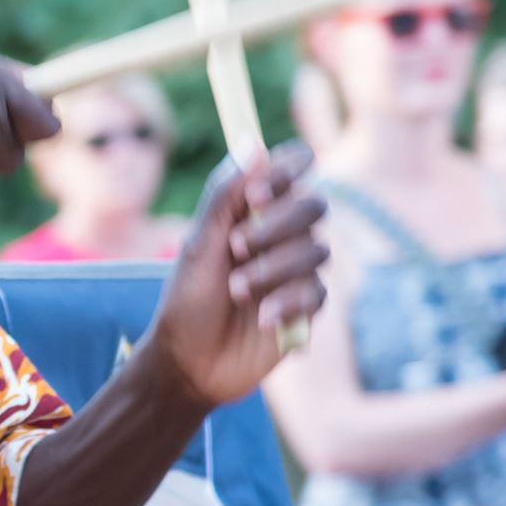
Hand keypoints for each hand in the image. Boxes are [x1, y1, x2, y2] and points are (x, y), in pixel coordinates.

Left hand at [143, 143, 328, 410]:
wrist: (189, 362)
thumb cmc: (187, 299)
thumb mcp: (198, 245)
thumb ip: (224, 196)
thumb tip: (253, 143)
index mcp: (253, 208)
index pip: (294, 166)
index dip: (286, 171)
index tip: (257, 194)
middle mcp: (281, 233)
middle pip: (313, 206)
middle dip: (276, 228)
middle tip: (235, 248)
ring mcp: (296, 269)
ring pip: (317, 250)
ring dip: (274, 270)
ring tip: (238, 292)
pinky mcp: (307, 306)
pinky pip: (318, 292)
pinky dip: (288, 303)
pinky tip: (262, 319)